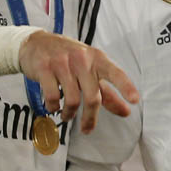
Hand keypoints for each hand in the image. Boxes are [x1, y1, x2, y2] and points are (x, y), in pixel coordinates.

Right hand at [19, 31, 138, 132]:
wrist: (35, 43)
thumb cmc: (68, 58)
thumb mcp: (90, 70)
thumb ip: (107, 92)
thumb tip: (126, 111)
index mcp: (97, 59)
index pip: (115, 73)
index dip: (126, 86)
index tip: (135, 100)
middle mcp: (82, 59)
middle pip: (93, 96)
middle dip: (90, 117)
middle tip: (87, 128)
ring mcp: (62, 63)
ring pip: (72, 100)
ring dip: (69, 114)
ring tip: (67, 115)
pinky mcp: (45, 68)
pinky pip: (52, 97)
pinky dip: (53, 107)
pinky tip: (53, 106)